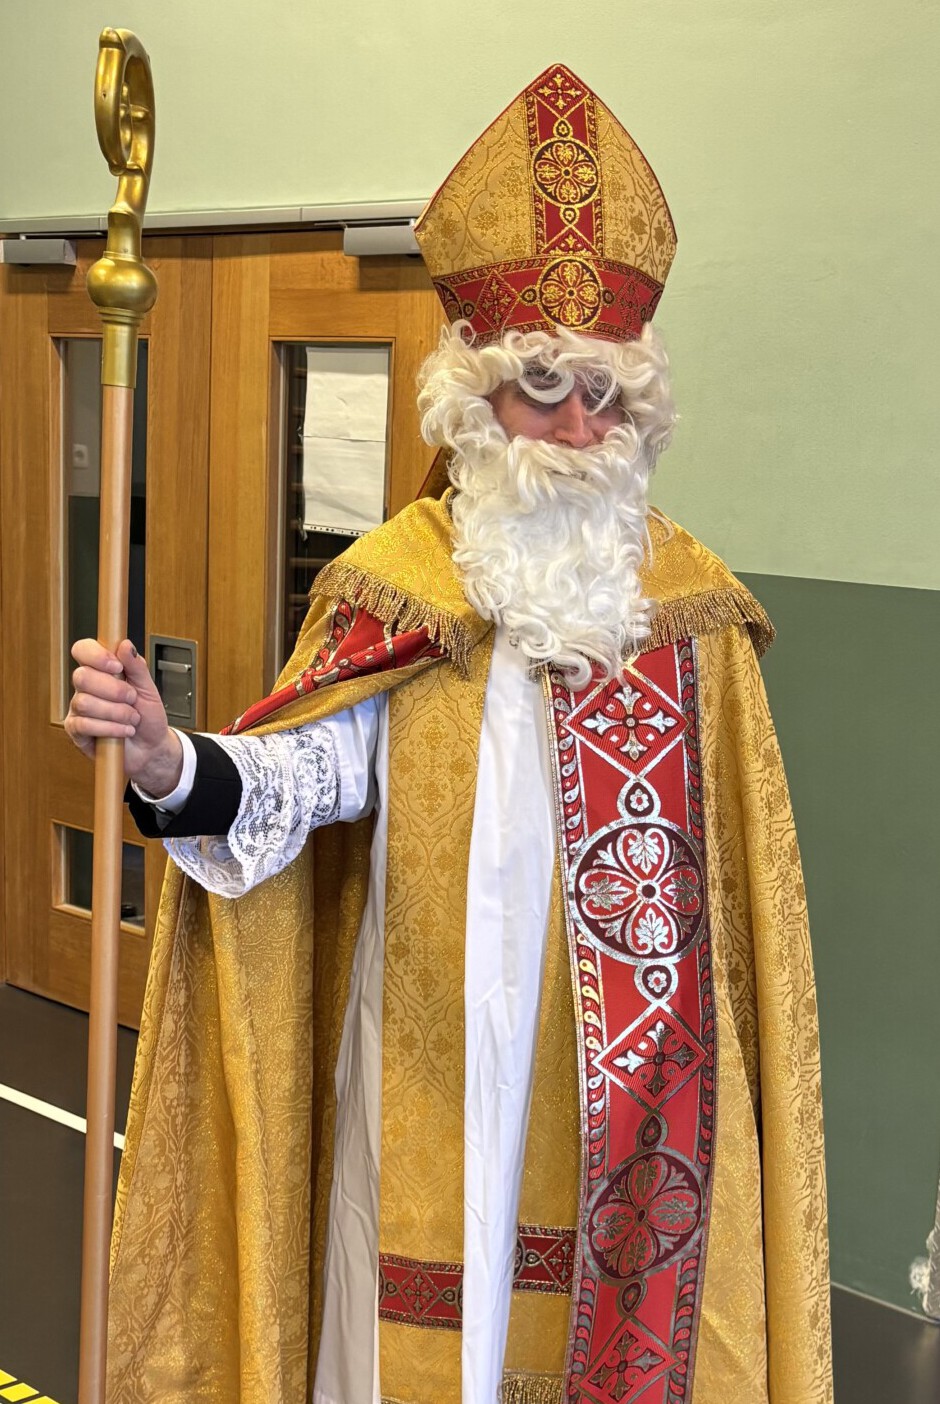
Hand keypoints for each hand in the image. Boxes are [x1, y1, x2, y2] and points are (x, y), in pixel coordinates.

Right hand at [64, 638, 182, 796]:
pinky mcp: (77, 731)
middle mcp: (87, 688)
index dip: (96, 655)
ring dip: (116, 712)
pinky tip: (123, 731)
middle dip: (114, 690)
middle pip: (81, 676)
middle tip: (131, 699)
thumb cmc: (148, 717)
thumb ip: (137, 667)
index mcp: (102, 671)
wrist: (152, 748)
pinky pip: (84, 725)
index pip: (83, 650)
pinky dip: (110, 728)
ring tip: (131, 718)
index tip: (117, 666)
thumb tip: (125, 644)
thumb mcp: (149, 689)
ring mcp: (79, 709)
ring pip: (84, 702)